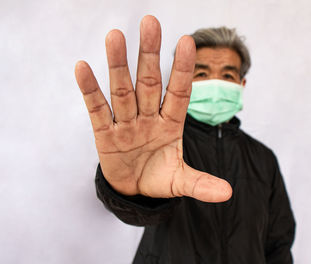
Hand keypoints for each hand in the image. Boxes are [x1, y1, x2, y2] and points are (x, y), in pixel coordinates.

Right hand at [75, 15, 231, 201]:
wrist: (134, 190)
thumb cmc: (158, 177)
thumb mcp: (181, 182)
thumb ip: (201, 184)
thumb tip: (228, 194)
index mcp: (171, 124)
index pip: (179, 92)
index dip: (182, 69)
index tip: (187, 41)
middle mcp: (148, 117)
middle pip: (149, 82)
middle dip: (150, 54)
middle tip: (150, 22)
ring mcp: (126, 124)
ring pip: (122, 90)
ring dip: (118, 64)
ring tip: (114, 36)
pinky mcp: (105, 135)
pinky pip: (98, 110)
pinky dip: (90, 90)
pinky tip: (83, 68)